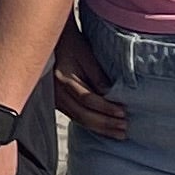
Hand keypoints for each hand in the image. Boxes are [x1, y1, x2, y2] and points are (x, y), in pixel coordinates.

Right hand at [46, 20, 125, 139]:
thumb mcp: (85, 54)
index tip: (122, 112)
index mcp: (63, 79)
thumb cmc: (69, 43)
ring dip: (99, 128)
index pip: (87, 99)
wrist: (50, 40)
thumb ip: (97, 75)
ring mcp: (55, 99)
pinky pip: (74, 117)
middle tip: (123, 128)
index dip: (106, 107)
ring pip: (78, 119)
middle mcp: (57, 92)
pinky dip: (90, 124)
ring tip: (117, 133)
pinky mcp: (57, 102)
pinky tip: (102, 128)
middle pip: (82, 114)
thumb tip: (110, 95)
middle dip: (105, 123)